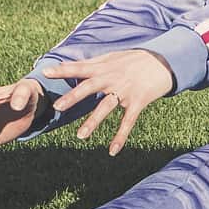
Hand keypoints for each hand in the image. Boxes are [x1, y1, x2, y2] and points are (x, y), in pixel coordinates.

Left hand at [45, 50, 173, 155]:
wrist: (163, 62)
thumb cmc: (134, 59)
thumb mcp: (112, 57)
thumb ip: (90, 63)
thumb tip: (66, 65)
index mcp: (104, 67)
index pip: (80, 67)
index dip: (63, 70)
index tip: (45, 72)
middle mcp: (112, 78)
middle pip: (89, 88)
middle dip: (73, 97)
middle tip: (57, 107)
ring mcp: (125, 91)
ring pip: (106, 107)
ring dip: (93, 122)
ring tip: (80, 136)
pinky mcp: (138, 102)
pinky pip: (127, 122)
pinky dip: (120, 137)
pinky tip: (112, 152)